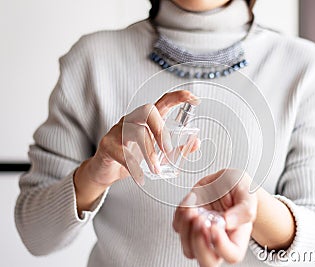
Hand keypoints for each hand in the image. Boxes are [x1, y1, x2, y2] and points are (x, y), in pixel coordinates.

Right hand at [74, 90, 198, 212]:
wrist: (105, 171)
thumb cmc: (131, 157)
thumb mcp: (156, 154)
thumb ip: (176, 149)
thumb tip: (196, 142)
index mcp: (146, 120)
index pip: (163, 101)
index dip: (179, 97)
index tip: (195, 99)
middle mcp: (132, 120)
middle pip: (148, 110)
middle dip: (161, 128)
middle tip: (168, 149)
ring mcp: (118, 130)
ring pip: (136, 132)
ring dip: (150, 153)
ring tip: (156, 169)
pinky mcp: (107, 144)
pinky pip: (121, 152)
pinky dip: (134, 166)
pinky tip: (140, 177)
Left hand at [173, 169, 257, 266]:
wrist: (224, 180)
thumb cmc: (238, 188)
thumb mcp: (247, 192)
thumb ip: (244, 209)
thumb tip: (229, 222)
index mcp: (237, 235)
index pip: (232, 255)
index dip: (221, 246)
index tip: (215, 226)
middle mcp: (219, 239)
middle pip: (207, 262)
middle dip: (198, 243)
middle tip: (200, 220)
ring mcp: (202, 234)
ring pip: (188, 249)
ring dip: (186, 228)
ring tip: (193, 208)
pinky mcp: (189, 224)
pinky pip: (177, 228)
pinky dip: (180, 215)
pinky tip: (191, 201)